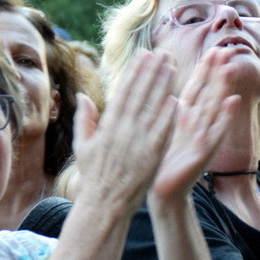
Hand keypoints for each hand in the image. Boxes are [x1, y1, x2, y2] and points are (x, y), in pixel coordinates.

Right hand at [73, 50, 177, 207]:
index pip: (123, 93)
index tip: (143, 56)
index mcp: (108, 126)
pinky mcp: (151, 156)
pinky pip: (162, 131)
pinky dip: (169, 115)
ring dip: (163, 87)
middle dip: (152, 72)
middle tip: (162, 53)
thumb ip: (85, 120)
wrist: (104, 205)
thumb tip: (82, 96)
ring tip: (172, 67)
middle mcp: (123, 131)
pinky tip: (177, 99)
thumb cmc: (94, 177)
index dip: (134, 72)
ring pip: (153, 108)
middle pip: (140, 95)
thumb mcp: (84, 146)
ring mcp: (138, 143)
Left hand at [150, 48, 240, 200]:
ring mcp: (203, 136)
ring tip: (230, 68)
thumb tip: (165, 88)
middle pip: (209, 92)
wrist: (162, 190)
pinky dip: (225, 116)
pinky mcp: (204, 151)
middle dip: (217, 71)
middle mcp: (197, 124)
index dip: (205, 69)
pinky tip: (233, 101)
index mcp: (185, 117)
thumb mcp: (164, 128)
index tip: (213, 49)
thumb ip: (168, 108)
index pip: (197, 87)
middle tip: (227, 49)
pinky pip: (216, 130)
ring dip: (223, 87)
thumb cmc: (162, 160)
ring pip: (214, 107)